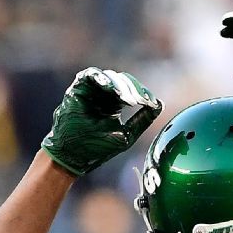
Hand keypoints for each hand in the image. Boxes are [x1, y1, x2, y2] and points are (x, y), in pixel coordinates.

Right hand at [41, 68, 161, 176]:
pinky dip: (101, 78)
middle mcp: (102, 95)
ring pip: (108, 77)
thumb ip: (142, 120)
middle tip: (139, 100)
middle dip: (133, 89)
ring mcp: (90, 91)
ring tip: (127, 98)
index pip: (132, 91)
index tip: (151, 101)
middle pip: (122, 81)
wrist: (72, 157)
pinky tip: (111, 88)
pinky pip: (89, 76)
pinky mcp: (77, 88)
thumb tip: (160, 104)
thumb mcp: (126, 135)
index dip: (143, 94)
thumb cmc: (97, 148)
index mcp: (114, 104)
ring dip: (119, 85)